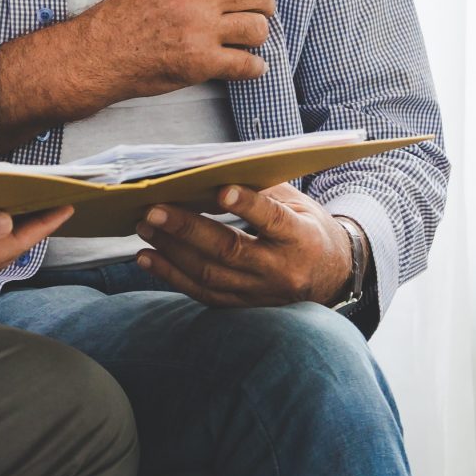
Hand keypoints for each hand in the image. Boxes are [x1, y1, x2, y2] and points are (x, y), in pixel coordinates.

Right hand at [70, 0, 274, 99]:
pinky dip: (254, 68)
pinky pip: (246, 64)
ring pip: (257, 28)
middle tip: (262, 14)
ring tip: (249, 42)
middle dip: (266, 4)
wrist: (101, 53)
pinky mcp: (201, 62)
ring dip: (258, 36)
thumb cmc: (124, 18)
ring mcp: (201, 30)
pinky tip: (252, 67)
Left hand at [133, 184, 353, 307]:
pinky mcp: (243, 306)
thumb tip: (217, 170)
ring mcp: (260, 293)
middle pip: (230, 250)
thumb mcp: (299, 205)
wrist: (330, 277)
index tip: (220, 189)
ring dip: (172, 251)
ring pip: (210, 274)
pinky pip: (202, 293)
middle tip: (154, 210)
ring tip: (145, 227)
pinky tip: (147, 258)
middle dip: (187, 229)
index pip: (273, 220)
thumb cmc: (309, 230)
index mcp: (301, 239)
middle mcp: (281, 270)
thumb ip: (264, 189)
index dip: (248, 205)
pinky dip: (171, 276)